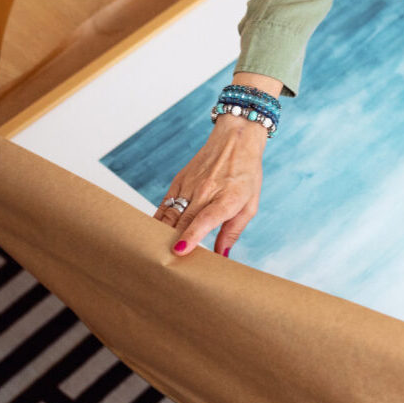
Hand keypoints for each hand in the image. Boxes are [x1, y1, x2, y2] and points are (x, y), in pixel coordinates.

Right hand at [155, 114, 266, 256]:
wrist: (236, 139)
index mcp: (228, 198)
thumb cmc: (246, 174)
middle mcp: (206, 191)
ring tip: (155, 251)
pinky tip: (153, 233)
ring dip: (161, 233)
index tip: (180, 250)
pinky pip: (164, 204)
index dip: (192, 235)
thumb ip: (233, 231)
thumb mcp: (250, 204)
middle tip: (165, 263)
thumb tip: (222, 256)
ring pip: (170, 213)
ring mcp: (190, 185)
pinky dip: (158, 220)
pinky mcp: (179, 180)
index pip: (206, 218)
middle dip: (172, 241)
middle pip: (183, 220)